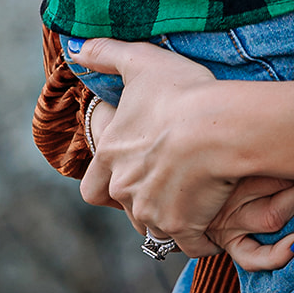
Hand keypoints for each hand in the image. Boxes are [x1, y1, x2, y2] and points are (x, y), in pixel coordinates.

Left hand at [70, 36, 293, 257]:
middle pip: (129, 209)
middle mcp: (125, 191)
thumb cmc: (182, 93)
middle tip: (174, 180)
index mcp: (111, 156)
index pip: (93, 189)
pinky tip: (216, 217)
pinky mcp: (184, 228)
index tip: (131, 172)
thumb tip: (74, 49)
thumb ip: (106, 54)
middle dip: (147, 200)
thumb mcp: (141, 62)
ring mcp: (153, 213)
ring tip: (197, 195)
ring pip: (157, 227)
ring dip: (172, 216)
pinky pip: (192, 243)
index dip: (110, 183)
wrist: (218, 128)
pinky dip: (202, 236)